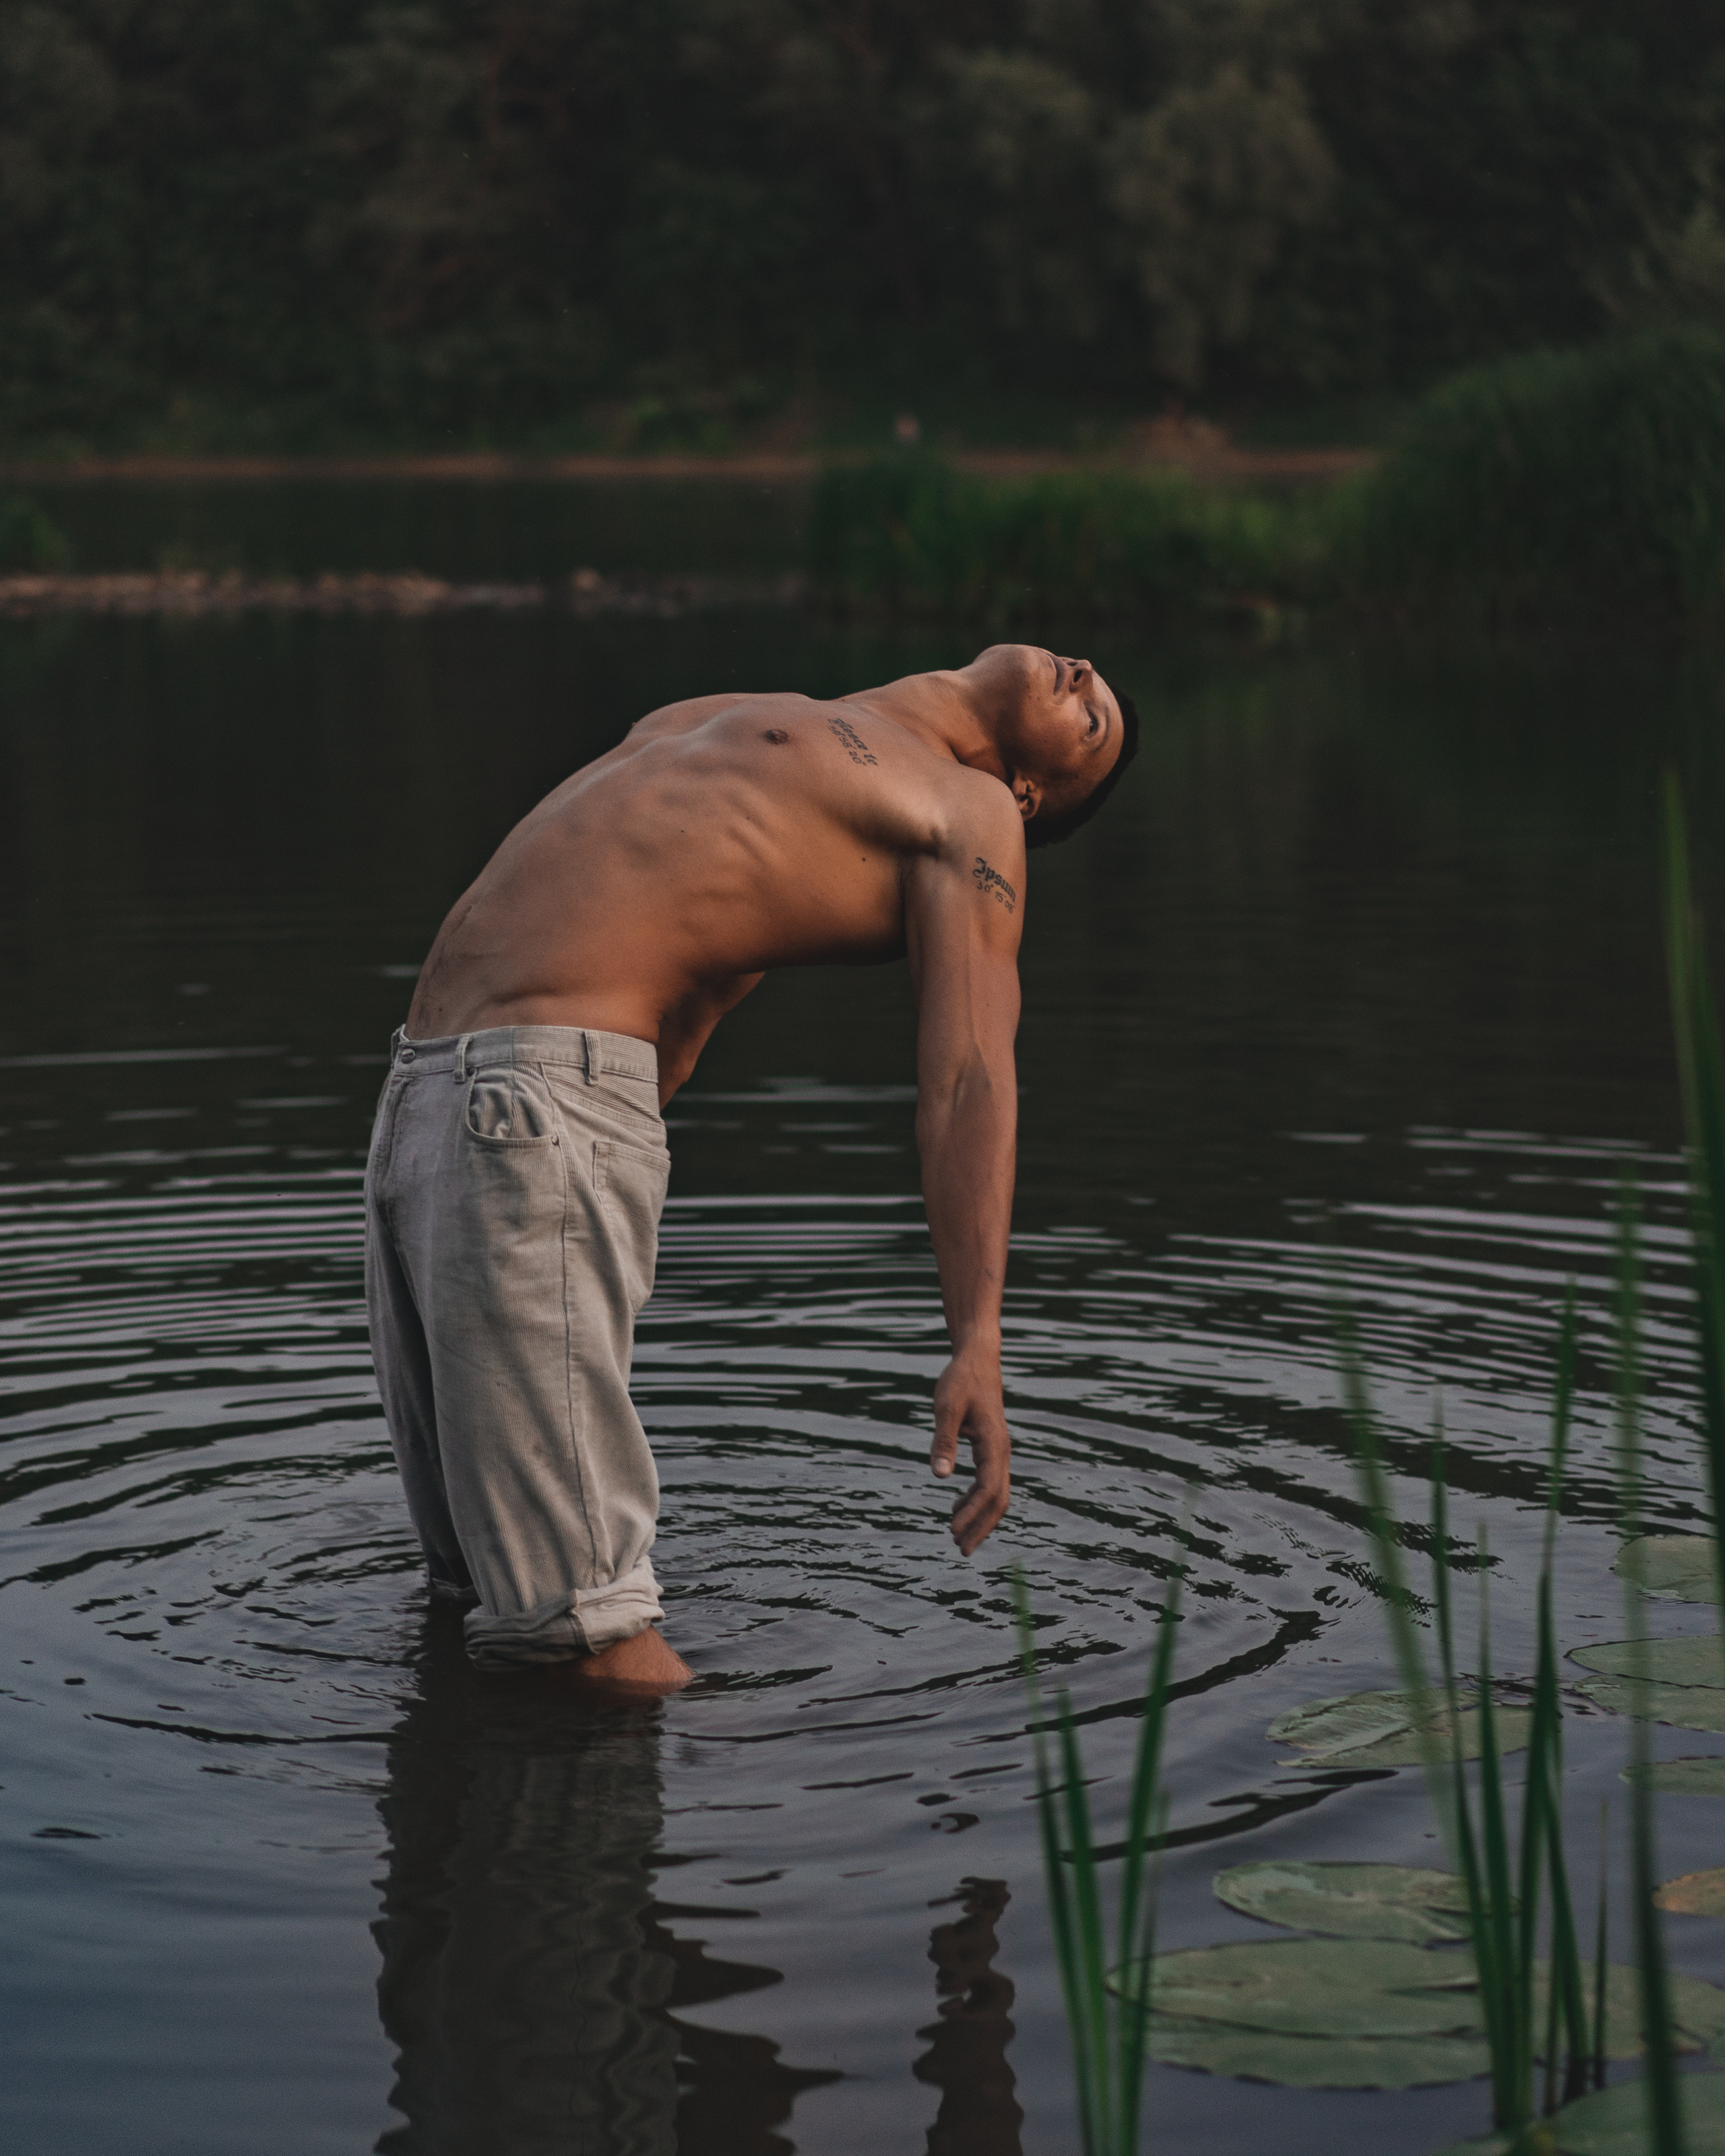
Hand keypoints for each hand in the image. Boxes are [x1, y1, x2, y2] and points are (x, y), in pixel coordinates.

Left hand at [930, 1348, 1011, 1554]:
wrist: (978, 1359)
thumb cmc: (961, 1381)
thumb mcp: (946, 1408)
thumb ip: (943, 1442)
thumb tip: (940, 1477)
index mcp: (994, 1445)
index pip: (989, 1489)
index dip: (973, 1513)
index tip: (953, 1531)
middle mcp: (1002, 1452)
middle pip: (999, 1499)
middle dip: (981, 1526)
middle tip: (961, 1549)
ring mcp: (999, 1451)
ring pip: (997, 1494)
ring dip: (979, 1517)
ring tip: (957, 1536)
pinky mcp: (991, 1449)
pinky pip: (990, 1482)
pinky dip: (976, 1499)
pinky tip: (956, 1506)